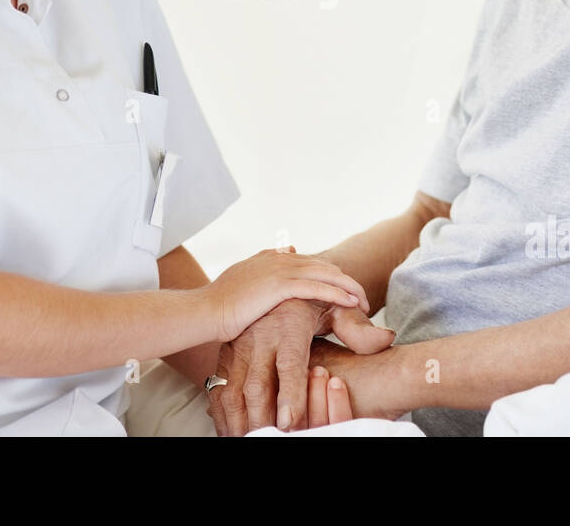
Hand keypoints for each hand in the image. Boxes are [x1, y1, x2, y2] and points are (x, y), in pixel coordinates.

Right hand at [201, 248, 369, 343]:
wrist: (205, 311)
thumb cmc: (220, 305)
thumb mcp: (243, 282)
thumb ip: (261, 272)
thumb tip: (281, 257)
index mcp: (271, 258)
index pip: (311, 263)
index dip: (330, 276)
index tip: (343, 291)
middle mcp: (279, 259)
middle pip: (324, 265)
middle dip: (346, 281)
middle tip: (361, 299)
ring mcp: (281, 270)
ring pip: (327, 274)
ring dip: (349, 287)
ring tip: (365, 303)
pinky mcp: (282, 285)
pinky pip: (319, 287)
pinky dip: (338, 294)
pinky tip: (352, 303)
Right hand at [206, 298, 395, 434]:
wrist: (274, 281)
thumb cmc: (309, 300)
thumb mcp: (335, 307)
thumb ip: (358, 328)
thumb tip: (385, 339)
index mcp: (289, 327)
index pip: (290, 366)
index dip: (290, 395)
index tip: (289, 422)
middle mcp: (261, 337)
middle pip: (257, 384)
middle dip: (261, 418)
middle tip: (270, 439)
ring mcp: (240, 346)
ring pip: (233, 389)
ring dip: (239, 420)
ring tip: (248, 440)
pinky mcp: (226, 354)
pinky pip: (220, 388)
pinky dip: (222, 413)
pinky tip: (231, 429)